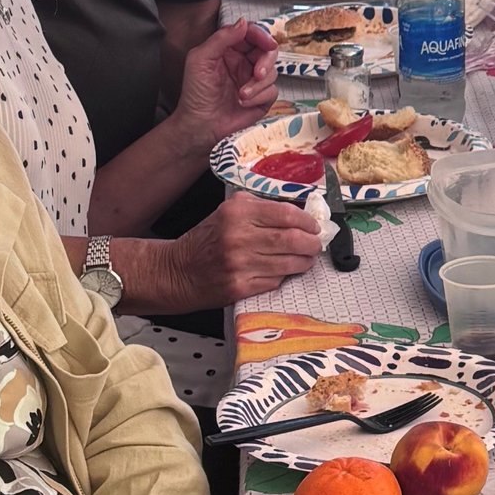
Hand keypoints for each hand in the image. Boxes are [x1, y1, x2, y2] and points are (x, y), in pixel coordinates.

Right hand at [161, 196, 329, 307]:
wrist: (178, 271)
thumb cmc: (207, 240)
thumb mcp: (227, 211)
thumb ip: (259, 207)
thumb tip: (297, 213)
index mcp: (237, 213)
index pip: (286, 214)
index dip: (307, 221)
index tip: (314, 226)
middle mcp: (239, 237)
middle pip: (293, 239)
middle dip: (312, 243)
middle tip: (316, 244)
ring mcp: (240, 264)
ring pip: (288, 263)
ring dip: (304, 262)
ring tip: (305, 259)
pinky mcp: (240, 287)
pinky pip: (275, 281)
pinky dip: (284, 276)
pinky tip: (283, 272)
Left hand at [176, 18, 279, 147]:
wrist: (200, 124)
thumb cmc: (196, 94)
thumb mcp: (201, 59)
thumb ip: (221, 38)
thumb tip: (243, 23)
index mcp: (229, 50)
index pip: (251, 35)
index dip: (262, 35)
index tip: (267, 42)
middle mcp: (243, 63)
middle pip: (268, 51)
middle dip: (266, 61)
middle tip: (257, 73)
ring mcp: (253, 80)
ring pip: (273, 71)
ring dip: (257, 84)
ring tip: (241, 94)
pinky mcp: (261, 98)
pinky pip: (272, 91)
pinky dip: (259, 96)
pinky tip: (244, 102)